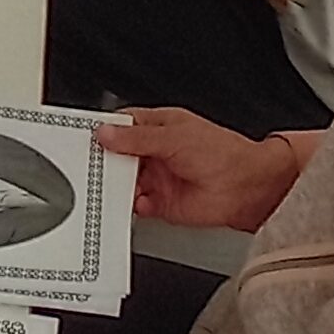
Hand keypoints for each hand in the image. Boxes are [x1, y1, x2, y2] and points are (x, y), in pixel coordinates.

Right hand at [96, 107, 296, 228]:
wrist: (247, 188)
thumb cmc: (224, 154)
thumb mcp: (174, 138)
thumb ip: (137, 139)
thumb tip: (106, 133)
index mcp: (159, 127)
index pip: (122, 126)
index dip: (104, 131)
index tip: (86, 137)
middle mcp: (156, 152)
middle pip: (118, 155)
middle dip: (105, 160)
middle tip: (91, 164)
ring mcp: (158, 177)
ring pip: (124, 181)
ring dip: (114, 185)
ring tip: (105, 186)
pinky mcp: (161, 203)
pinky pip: (135, 205)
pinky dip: (128, 207)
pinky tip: (127, 203)